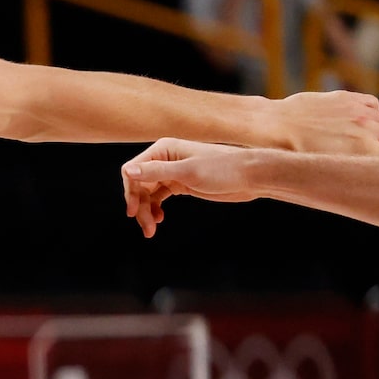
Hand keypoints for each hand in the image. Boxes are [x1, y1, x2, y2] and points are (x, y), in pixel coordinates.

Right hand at [120, 139, 263, 235]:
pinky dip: (156, 208)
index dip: (130, 192)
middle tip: (147, 226)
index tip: (133, 211)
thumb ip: (157, 171)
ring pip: (147, 193)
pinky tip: (159, 219)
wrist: (250, 177)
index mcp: (163, 150)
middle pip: (139, 185)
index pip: (132, 170)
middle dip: (140, 206)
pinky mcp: (180, 184)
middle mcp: (164, 159)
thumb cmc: (224, 169)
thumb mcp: (188, 171)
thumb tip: (127, 171)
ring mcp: (171, 172)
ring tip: (152, 228)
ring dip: (147, 211)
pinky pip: (158, 197)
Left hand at [274, 85, 378, 155]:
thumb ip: (351, 163)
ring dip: (376, 128)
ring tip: (360, 135)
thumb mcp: (326, 167)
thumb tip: (359, 165)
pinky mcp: (348, 98)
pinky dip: (370, 111)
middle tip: (364, 148)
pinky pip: (373, 104)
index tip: (372, 158)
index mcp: (364, 152)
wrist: (274, 126)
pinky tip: (359, 118)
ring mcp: (359, 113)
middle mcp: (367, 131)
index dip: (378, 157)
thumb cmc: (294, 153)